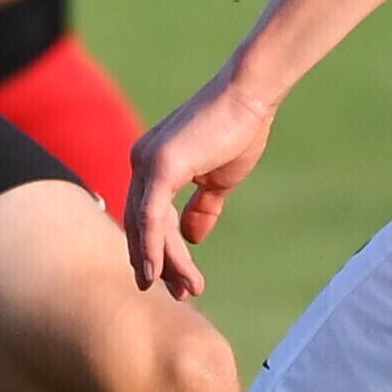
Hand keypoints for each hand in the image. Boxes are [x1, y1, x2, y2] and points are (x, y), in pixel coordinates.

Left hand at [123, 68, 276, 298]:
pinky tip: (156, 272)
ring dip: (164, 263)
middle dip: (159, 263)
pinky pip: (149, 215)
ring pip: (147, 226)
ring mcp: (146, 160)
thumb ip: (202, 207)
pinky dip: (151, 246)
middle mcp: (141, 160)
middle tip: (180, 295)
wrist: (250, 97)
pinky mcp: (160, 164)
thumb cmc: (238, 130)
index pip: (149, 216)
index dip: (161, 250)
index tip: (177, 281)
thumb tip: (192, 237)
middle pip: (142, 225)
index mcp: (152, 163)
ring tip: (186, 291)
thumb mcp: (217, 179)